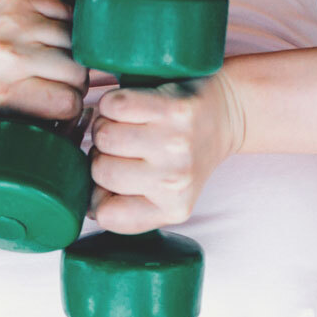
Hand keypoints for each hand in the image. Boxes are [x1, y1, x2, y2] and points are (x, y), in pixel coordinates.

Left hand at [0, 0, 89, 121]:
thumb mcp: (13, 125)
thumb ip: (49, 128)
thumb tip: (86, 117)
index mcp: (3, 93)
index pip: (69, 102)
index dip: (73, 105)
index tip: (63, 103)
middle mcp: (6, 56)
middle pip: (76, 71)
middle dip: (76, 80)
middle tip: (62, 82)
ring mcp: (12, 23)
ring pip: (76, 39)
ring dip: (73, 52)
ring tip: (57, 59)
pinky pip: (67, 10)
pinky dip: (66, 24)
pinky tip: (51, 37)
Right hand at [88, 71, 245, 232]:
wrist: (228, 112)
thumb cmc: (186, 154)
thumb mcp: (165, 195)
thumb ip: (128, 208)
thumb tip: (87, 203)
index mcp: (171, 208)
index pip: (107, 214)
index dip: (99, 194)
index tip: (113, 179)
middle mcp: (175, 180)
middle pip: (99, 170)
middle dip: (102, 155)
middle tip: (124, 147)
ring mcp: (175, 144)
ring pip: (103, 136)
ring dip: (105, 126)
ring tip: (127, 126)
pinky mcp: (173, 109)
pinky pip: (114, 106)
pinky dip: (113, 102)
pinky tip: (132, 107)